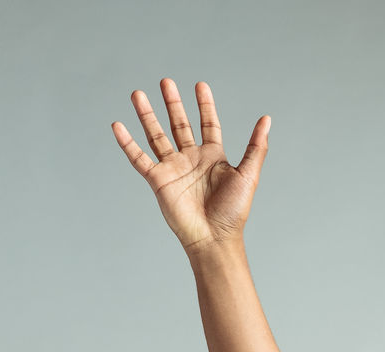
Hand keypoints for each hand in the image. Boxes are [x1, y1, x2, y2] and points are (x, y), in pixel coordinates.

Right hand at [112, 79, 269, 254]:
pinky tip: (118, 125)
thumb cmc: (234, 211)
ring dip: (147, 115)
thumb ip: (256, 146)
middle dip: (173, 103)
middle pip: (179, 124)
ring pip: (157, 136)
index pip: (208, 123)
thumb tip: (267, 119)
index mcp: (213, 157)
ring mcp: (173, 169)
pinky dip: (127, 143)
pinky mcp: (158, 180)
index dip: (205, 105)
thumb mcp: (249, 174)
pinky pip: (139, 158)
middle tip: (166, 81)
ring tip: (138, 94)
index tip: (200, 85)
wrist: (214, 238)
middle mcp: (191, 159)